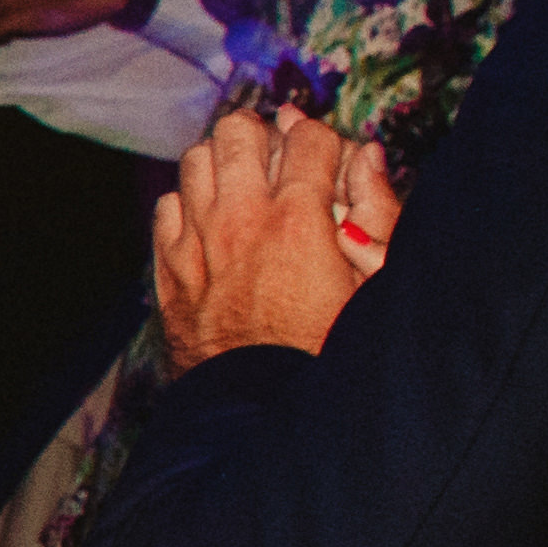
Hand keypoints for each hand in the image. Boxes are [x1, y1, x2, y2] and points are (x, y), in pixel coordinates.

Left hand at [155, 108, 390, 365]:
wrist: (264, 415)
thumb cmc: (332, 353)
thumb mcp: (376, 285)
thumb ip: (379, 212)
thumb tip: (367, 155)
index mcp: (298, 221)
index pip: (308, 137)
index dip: (325, 142)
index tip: (329, 162)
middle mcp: (240, 221)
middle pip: (240, 131)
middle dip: (266, 136)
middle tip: (282, 160)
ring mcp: (197, 243)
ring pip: (195, 159)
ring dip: (223, 162)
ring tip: (246, 183)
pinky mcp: (170, 270)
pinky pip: (168, 205)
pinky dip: (190, 203)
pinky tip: (214, 223)